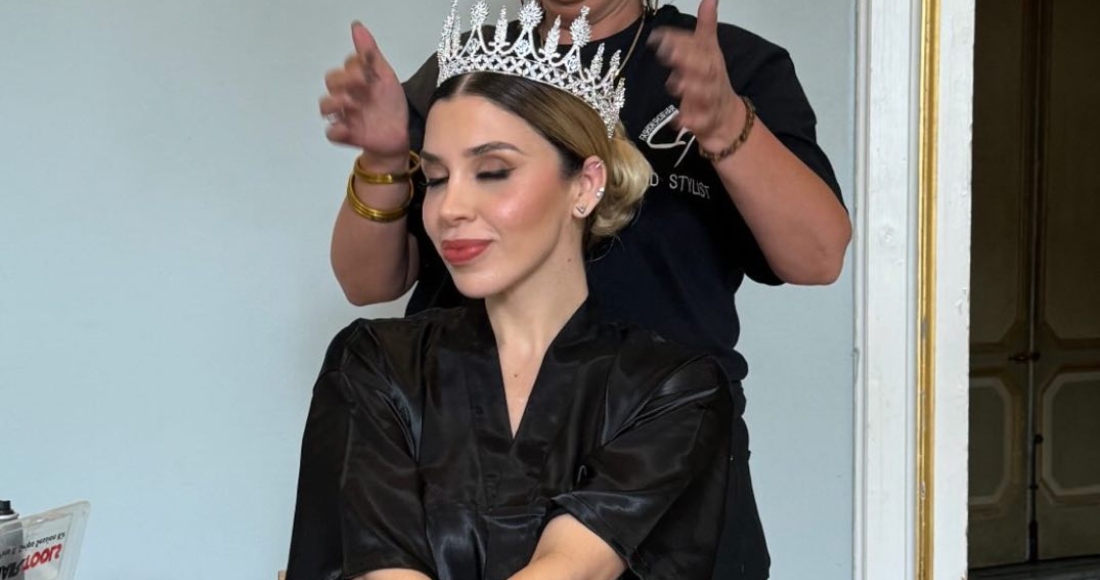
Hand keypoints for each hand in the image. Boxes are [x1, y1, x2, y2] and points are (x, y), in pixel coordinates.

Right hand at [320, 22, 409, 159]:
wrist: (401, 134)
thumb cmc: (391, 104)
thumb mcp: (385, 76)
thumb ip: (370, 54)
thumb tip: (356, 27)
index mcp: (356, 81)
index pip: (347, 66)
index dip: (356, 66)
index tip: (370, 70)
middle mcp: (347, 96)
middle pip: (332, 81)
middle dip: (344, 79)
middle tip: (363, 83)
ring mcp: (345, 115)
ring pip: (325, 106)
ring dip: (335, 102)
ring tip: (352, 104)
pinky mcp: (347, 135)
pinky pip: (331, 133)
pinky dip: (336, 130)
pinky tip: (347, 127)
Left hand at [648, 0, 743, 153]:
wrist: (727, 119)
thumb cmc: (712, 80)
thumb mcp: (710, 52)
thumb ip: (706, 26)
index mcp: (710, 58)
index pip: (696, 46)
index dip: (680, 40)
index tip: (658, 36)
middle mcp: (711, 77)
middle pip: (703, 68)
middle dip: (687, 60)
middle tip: (668, 54)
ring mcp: (710, 99)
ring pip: (703, 94)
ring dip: (691, 88)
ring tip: (676, 84)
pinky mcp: (706, 121)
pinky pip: (699, 122)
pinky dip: (690, 121)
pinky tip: (678, 120)